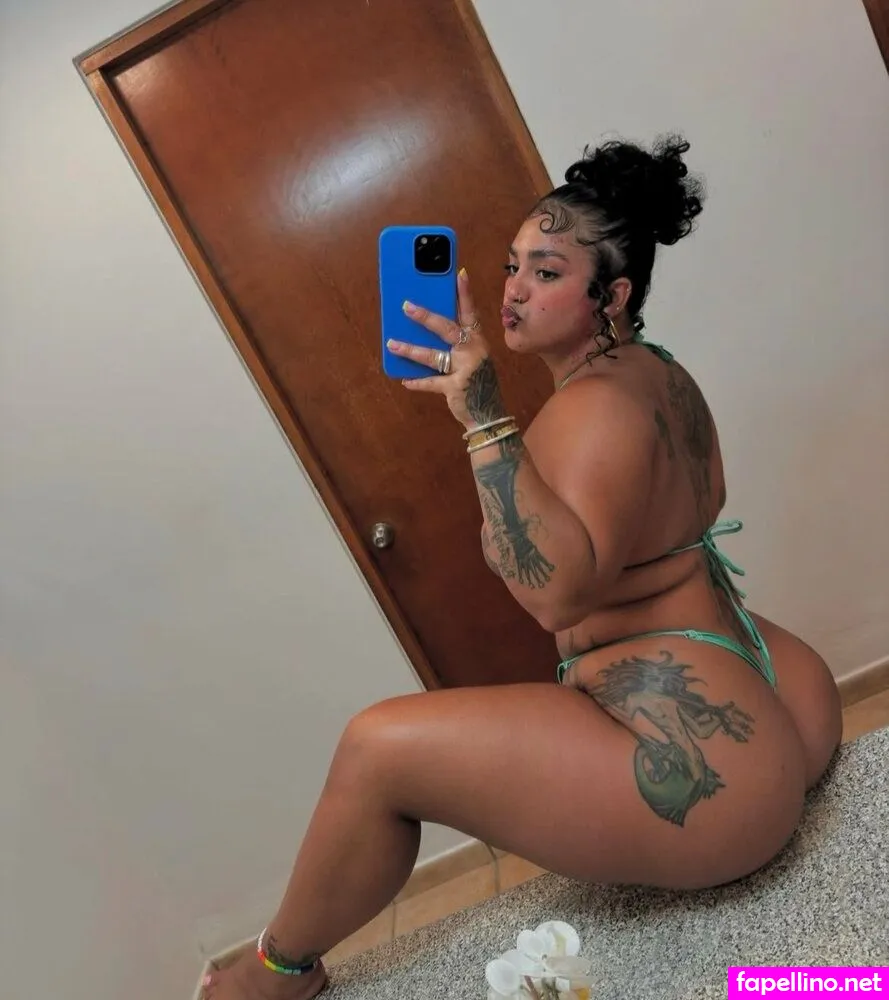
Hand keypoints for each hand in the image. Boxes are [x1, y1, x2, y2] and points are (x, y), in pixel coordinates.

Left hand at [387, 268, 505, 428]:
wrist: (488, 415)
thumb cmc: (477, 383)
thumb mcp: (471, 360)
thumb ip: (453, 346)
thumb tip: (422, 333)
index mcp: (477, 340)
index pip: (470, 312)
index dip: (465, 293)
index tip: (459, 273)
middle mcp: (473, 350)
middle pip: (447, 328)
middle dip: (425, 317)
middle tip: (406, 306)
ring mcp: (465, 369)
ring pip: (433, 355)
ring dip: (410, 350)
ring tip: (392, 344)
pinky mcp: (455, 387)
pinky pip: (431, 382)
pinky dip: (417, 382)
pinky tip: (404, 379)